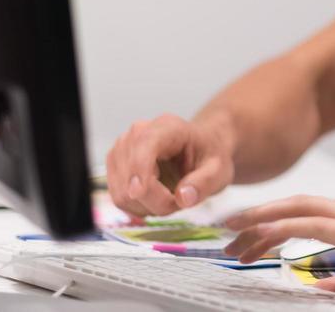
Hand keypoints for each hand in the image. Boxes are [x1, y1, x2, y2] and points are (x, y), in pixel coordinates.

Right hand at [105, 113, 234, 216]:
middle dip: (155, 200)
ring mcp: (122, 149)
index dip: (139, 170)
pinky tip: (156, 198)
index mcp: (167, 127)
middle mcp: (138, 133)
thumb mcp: (219, 170)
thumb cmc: (208, 155)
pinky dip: (137, 206)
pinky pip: (118, 197)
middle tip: (181, 200)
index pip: (143, 146)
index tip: (140, 193)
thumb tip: (183, 198)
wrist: (199, 149)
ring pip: (121, 193)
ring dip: (146, 206)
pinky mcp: (115, 166)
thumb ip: (204, 183)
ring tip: (170, 197)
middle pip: (130, 178)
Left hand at [224, 195, 334, 302]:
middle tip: (226, 233)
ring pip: (295, 209)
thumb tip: (319, 286)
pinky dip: (277, 225)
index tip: (248, 237)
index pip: (309, 215)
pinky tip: (256, 235)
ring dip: (258, 218)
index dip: (275, 222)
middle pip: (295, 207)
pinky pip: (308, 223)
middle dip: (257, 218)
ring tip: (228, 232)